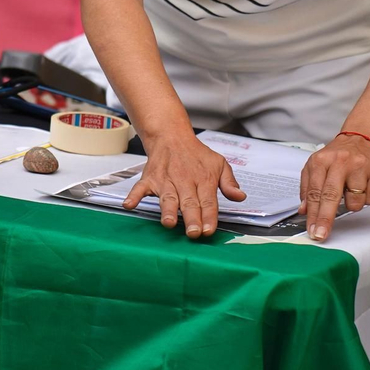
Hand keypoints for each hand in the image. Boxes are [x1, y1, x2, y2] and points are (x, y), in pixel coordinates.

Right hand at [123, 133, 246, 237]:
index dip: (209, 217)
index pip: (208, 201)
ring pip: (167, 197)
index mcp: (203, 179)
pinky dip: (134, 196)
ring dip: (167, 210)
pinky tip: (129, 205)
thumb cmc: (196, 154)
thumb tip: (240, 197)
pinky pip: (140, 188)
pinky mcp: (150, 179)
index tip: (209, 230)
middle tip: (193, 233)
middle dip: (191, 218)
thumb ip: (229, 182)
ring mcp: (165, 180)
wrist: (171, 136)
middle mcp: (184, 181)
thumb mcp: (219, 163)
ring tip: (168, 222)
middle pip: (189, 202)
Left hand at [299, 133, 369, 240]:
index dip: (312, 214)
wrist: (361, 140)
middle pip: (331, 196)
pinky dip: (365, 198)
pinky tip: (362, 186)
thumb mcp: (315, 167)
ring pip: (355, 201)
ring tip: (350, 190)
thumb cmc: (336, 156)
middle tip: (321, 233)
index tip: (311, 229)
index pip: (314, 192)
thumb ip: (307, 188)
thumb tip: (303, 210)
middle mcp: (340, 162)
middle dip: (325, 218)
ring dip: (352, 204)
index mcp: (321, 161)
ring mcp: (360, 167)